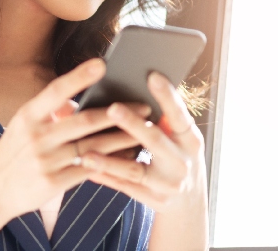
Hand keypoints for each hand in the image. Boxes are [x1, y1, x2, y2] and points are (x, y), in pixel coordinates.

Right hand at [0, 58, 149, 218]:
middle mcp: (37, 136)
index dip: (79, 76)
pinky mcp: (53, 183)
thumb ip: (48, 111)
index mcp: (28, 116)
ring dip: (122, 138)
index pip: (56, 91)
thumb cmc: (13, 153)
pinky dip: (111, 162)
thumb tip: (75, 98)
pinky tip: (128, 157)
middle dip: (118, 113)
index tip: (102, 63)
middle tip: (143, 105)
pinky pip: (90, 170)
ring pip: (93, 146)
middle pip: (84, 121)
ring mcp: (46, 161)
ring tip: (144, 130)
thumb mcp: (22, 126)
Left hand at [81, 72, 206, 212]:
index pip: (180, 115)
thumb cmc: (179, 157)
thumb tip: (144, 84)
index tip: (152, 76)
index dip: (167, 97)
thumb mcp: (182, 139)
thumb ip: (167, 117)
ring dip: (110, 160)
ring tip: (86, 152)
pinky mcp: (154, 199)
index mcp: (191, 140)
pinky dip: (106, 177)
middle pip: (155, 141)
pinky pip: (125, 187)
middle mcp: (182, 162)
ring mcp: (168, 183)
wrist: (189, 201)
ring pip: (135, 170)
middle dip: (134, 125)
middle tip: (113, 108)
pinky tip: (87, 167)